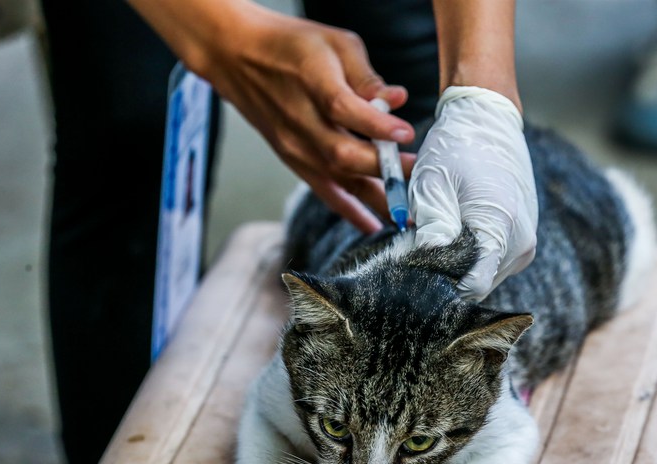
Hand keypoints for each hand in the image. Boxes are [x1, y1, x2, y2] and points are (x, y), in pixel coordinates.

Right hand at [131, 0, 415, 232]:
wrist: (237, 56)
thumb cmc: (292, 45)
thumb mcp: (335, 43)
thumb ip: (366, 75)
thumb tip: (398, 99)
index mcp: (313, 82)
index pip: (346, 110)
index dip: (378, 126)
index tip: (407, 133)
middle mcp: (302, 121)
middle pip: (344, 154)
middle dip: (385, 169)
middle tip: (419, 175)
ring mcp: (296, 146)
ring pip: (339, 179)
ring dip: (376, 198)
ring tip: (408, 212)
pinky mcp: (295, 161)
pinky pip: (325, 192)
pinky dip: (350, 211)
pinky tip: (374, 226)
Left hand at [408, 86, 537, 300]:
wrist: (488, 118)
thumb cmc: (455, 147)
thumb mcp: (432, 185)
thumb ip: (432, 230)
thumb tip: (426, 268)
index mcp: (501, 229)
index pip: (472, 286)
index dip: (441, 286)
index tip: (417, 270)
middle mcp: (522, 243)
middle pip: (479, 284)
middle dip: (447, 274)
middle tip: (420, 247)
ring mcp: (526, 242)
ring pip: (486, 275)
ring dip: (459, 264)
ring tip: (438, 233)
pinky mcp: (523, 237)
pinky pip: (494, 261)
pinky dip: (472, 254)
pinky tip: (453, 231)